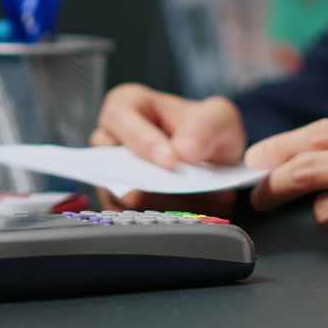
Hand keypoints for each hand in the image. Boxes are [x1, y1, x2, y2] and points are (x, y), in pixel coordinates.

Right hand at [89, 83, 244, 215]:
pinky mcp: (123, 206)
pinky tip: (188, 219)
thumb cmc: (206, 131)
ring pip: (122, 196)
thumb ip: (206, 127)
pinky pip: (133, 218)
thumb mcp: (218, 118)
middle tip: (178, 188)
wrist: (213, 163)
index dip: (143, 141)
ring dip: (158, 204)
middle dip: (145, 179)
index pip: (119, 119)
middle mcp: (109, 142)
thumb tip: (184, 152)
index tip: (171, 161)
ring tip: (190, 207)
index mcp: (125, 107)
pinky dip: (162, 220)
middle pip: (112, 163)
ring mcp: (112, 176)